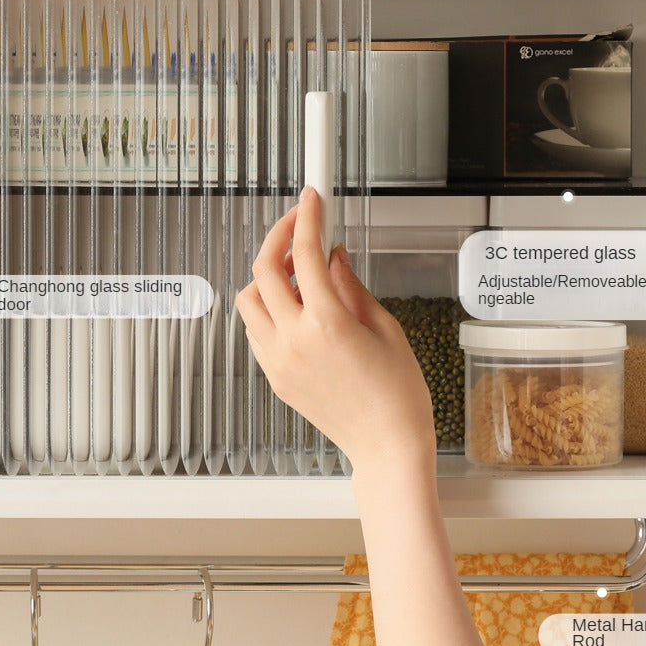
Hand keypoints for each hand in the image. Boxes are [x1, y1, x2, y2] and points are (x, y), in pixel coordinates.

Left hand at [236, 186, 435, 472]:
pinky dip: (267, 309)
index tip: (311, 200)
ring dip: (267, 277)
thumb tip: (333, 257)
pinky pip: (254, 330)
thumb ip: (351, 286)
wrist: (387, 445)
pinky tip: (296, 308)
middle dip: (278, 238)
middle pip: (263, 269)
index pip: (307, 254)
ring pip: (248, 300)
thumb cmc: (397, 394)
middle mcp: (294, 341)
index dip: (307, 218)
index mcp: (327, 323)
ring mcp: (279, 361)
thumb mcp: (384, 326)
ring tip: (299, 275)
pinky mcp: (275, 378)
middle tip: (297, 226)